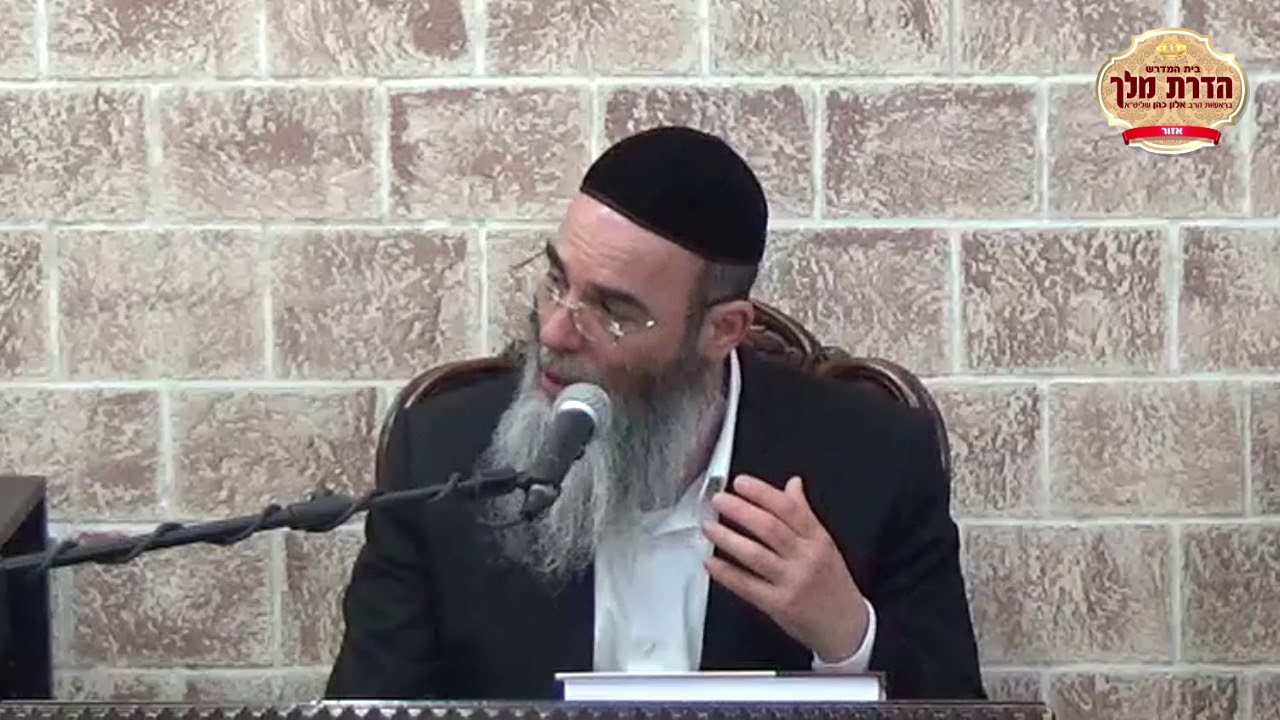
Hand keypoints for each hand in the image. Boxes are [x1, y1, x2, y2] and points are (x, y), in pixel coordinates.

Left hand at [702, 474, 868, 662]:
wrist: (847, 628)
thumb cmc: (834, 585)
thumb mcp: (825, 544)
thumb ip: (805, 514)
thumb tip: (792, 484)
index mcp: (818, 540)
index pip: (789, 509)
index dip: (762, 493)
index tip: (741, 483)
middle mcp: (806, 558)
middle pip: (770, 528)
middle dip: (741, 510)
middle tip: (719, 500)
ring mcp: (793, 582)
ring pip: (756, 554)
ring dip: (728, 538)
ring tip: (709, 526)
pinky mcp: (779, 605)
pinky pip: (747, 585)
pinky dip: (726, 573)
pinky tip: (711, 562)